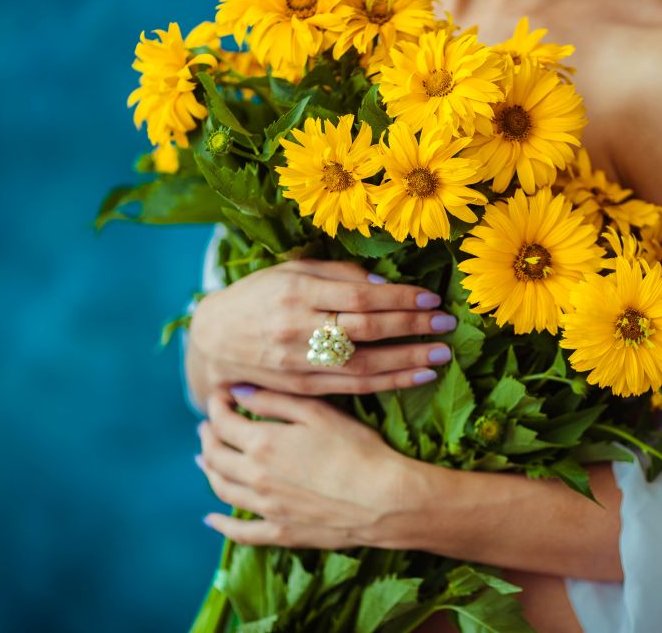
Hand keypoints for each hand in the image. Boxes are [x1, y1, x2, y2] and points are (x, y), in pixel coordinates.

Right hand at [187, 259, 457, 401]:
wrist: (213, 341)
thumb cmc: (258, 297)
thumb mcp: (290, 272)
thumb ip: (337, 275)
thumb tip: (385, 284)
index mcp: (296, 292)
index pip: (359, 296)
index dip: (399, 298)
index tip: (431, 298)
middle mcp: (298, 328)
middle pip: (366, 329)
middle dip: (412, 327)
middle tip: (448, 325)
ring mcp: (299, 363)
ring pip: (363, 364)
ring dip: (408, 361)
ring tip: (442, 355)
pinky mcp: (303, 388)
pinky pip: (353, 387)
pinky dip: (388, 383)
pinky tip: (417, 377)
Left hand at [197, 387, 416, 548]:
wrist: (383, 499)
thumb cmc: (357, 449)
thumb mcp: (319, 413)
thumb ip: (275, 401)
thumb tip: (239, 393)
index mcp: (262, 443)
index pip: (223, 423)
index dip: (216, 407)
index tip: (220, 398)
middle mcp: (255, 477)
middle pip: (216, 456)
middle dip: (209, 436)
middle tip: (208, 426)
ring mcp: (265, 508)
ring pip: (222, 489)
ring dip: (209, 471)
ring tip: (205, 459)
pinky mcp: (280, 532)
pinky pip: (241, 532)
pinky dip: (222, 526)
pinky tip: (211, 520)